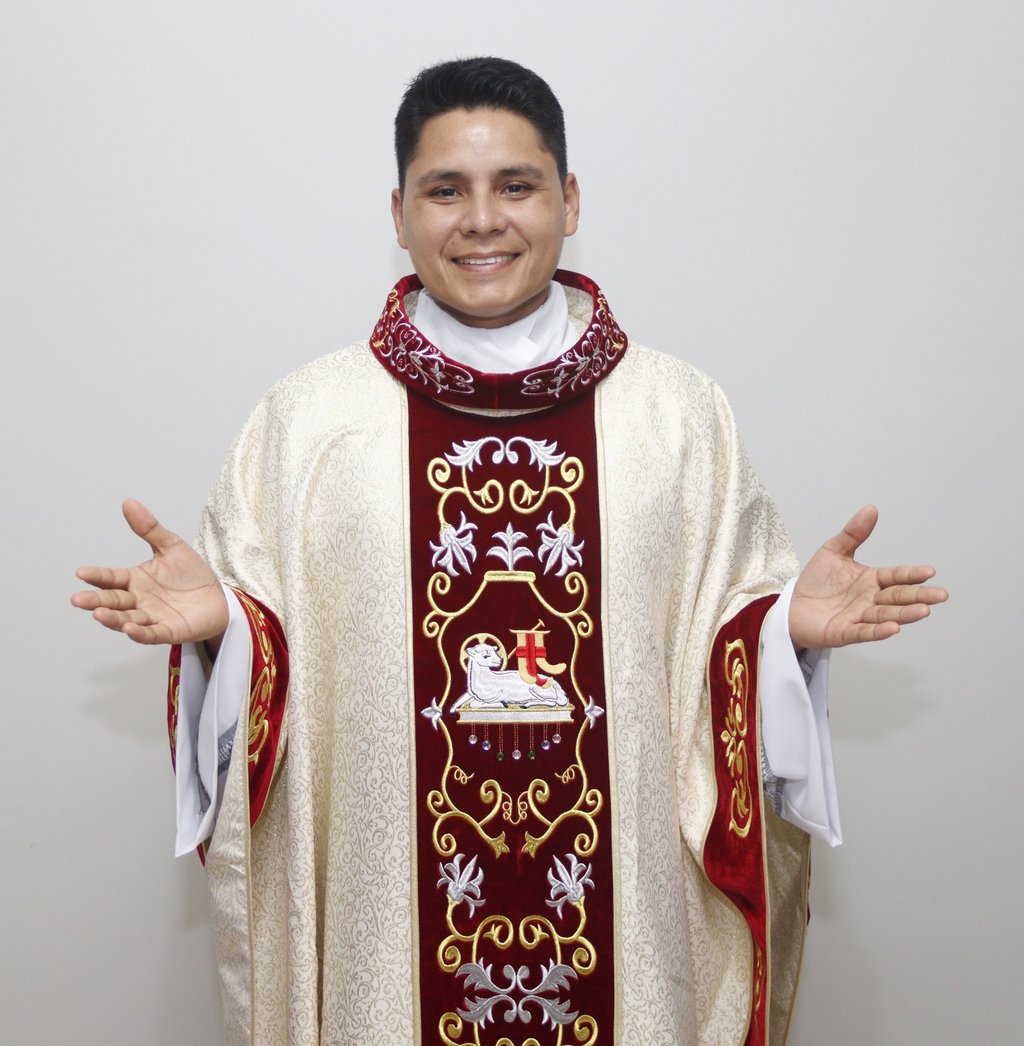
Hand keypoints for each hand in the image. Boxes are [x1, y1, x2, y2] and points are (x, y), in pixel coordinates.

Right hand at [71, 499, 228, 645]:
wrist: (218, 597)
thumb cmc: (191, 574)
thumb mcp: (171, 547)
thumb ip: (149, 529)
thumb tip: (129, 502)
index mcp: (135, 580)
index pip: (112, 578)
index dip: (97, 576)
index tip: (81, 572)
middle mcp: (139, 600)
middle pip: (114, 601)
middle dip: (96, 601)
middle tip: (78, 600)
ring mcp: (152, 617)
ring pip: (127, 619)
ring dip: (113, 618)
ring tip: (99, 614)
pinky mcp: (169, 631)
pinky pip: (152, 634)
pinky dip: (140, 633)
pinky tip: (130, 629)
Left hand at [789, 505, 946, 649]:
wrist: (792, 606)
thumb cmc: (816, 581)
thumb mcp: (833, 551)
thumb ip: (853, 534)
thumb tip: (871, 509)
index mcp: (871, 580)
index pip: (896, 576)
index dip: (912, 574)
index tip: (930, 572)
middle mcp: (870, 599)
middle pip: (898, 597)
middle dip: (919, 596)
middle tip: (940, 595)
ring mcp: (860, 617)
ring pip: (886, 615)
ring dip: (905, 614)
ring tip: (923, 611)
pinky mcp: (845, 632)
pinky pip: (865, 631)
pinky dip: (879, 631)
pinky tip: (894, 628)